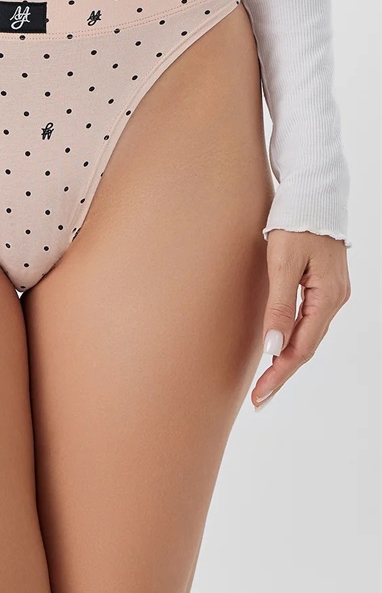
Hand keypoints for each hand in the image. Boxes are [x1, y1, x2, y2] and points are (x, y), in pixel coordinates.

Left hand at [252, 230, 350, 410]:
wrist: (311, 194)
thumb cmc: (295, 224)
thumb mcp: (282, 264)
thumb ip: (279, 307)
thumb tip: (273, 347)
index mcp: (328, 297)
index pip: (301, 348)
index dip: (279, 374)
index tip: (259, 396)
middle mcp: (335, 299)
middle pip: (306, 346)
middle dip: (281, 373)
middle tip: (258, 399)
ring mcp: (332, 293)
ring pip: (308, 334)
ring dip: (286, 358)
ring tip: (265, 381)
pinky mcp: (324, 285)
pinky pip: (309, 320)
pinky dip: (293, 337)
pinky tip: (279, 347)